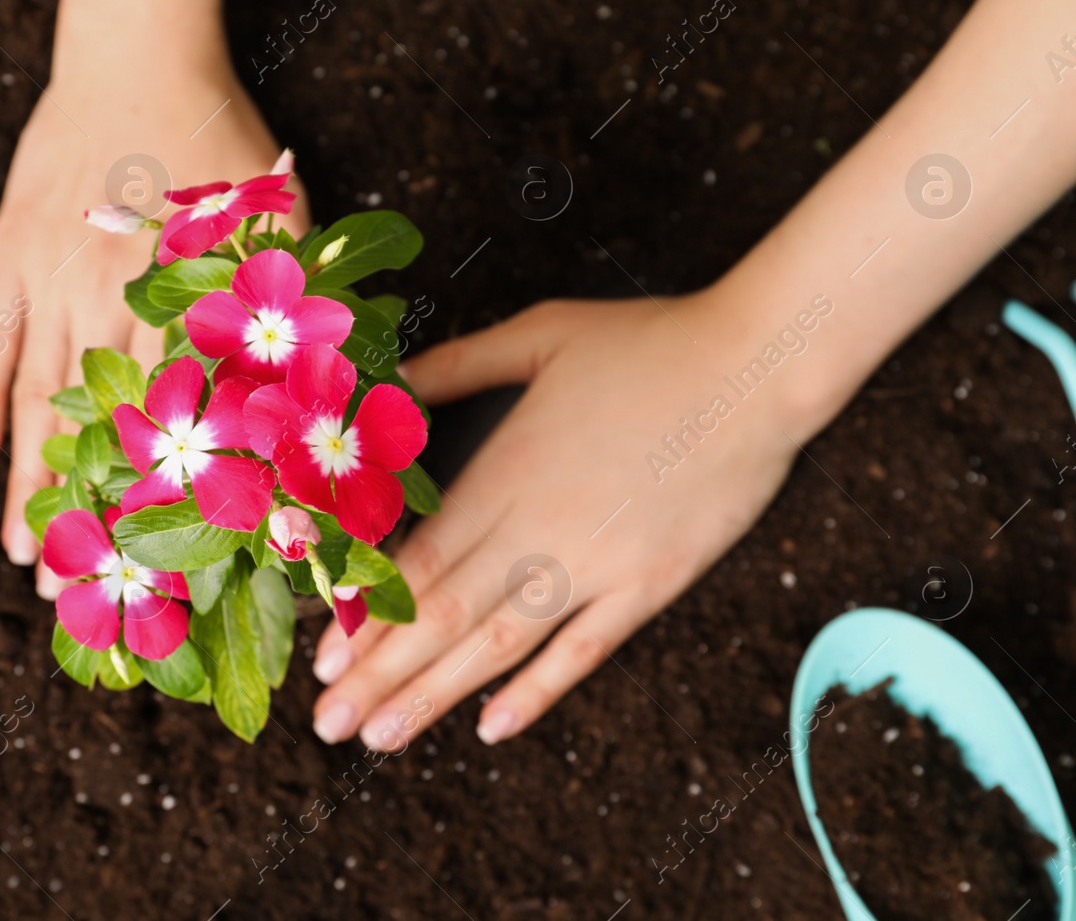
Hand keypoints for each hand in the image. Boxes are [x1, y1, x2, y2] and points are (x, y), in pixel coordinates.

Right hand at [0, 43, 306, 590]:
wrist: (137, 55)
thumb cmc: (222, 142)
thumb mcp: (284, 223)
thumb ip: (296, 309)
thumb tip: (326, 398)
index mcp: (184, 305)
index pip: (178, 431)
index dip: (170, 509)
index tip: (167, 576)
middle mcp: (114, 308)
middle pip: (97, 437)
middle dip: (88, 522)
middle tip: (77, 597)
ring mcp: (53, 285)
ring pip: (37, 406)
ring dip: (29, 485)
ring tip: (24, 555)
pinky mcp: (13, 260)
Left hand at [308, 294, 814, 747]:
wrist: (754, 368)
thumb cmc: (645, 343)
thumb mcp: (537, 335)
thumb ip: (455, 366)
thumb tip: (386, 386)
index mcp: (504, 473)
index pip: (417, 563)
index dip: (365, 616)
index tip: (321, 659)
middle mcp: (539, 528)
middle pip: (441, 615)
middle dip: (378, 675)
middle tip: (328, 724)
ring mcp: (596, 564)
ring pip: (498, 644)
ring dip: (436, 695)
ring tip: (382, 740)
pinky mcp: (649, 585)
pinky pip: (584, 651)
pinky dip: (537, 692)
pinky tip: (494, 728)